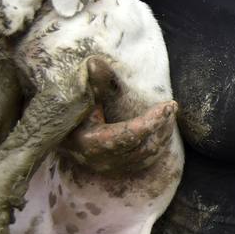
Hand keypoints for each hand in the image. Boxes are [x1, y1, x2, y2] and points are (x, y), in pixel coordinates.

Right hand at [58, 59, 178, 174]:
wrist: (63, 131)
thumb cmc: (76, 109)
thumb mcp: (85, 97)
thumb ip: (96, 84)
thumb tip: (94, 62)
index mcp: (90, 143)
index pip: (129, 135)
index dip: (152, 121)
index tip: (169, 105)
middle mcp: (100, 161)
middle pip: (141, 147)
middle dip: (160, 126)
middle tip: (171, 107)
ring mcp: (109, 169)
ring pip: (146, 156)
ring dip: (162, 136)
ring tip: (169, 115)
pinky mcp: (116, 170)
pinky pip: (145, 162)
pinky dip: (158, 146)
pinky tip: (163, 129)